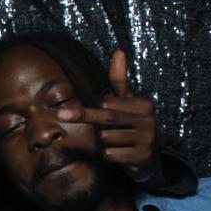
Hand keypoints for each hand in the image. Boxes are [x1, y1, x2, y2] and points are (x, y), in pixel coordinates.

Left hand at [57, 49, 160, 179]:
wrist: (148, 160)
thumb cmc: (131, 126)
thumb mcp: (127, 102)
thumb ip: (119, 79)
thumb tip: (118, 50)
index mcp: (144, 104)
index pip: (108, 103)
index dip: (97, 108)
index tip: (102, 110)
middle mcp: (148, 120)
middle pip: (106, 118)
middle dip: (84, 116)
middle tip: (61, 114)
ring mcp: (146, 139)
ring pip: (105, 139)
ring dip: (101, 142)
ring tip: (114, 142)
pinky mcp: (141, 157)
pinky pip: (110, 155)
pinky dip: (108, 155)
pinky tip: (118, 154)